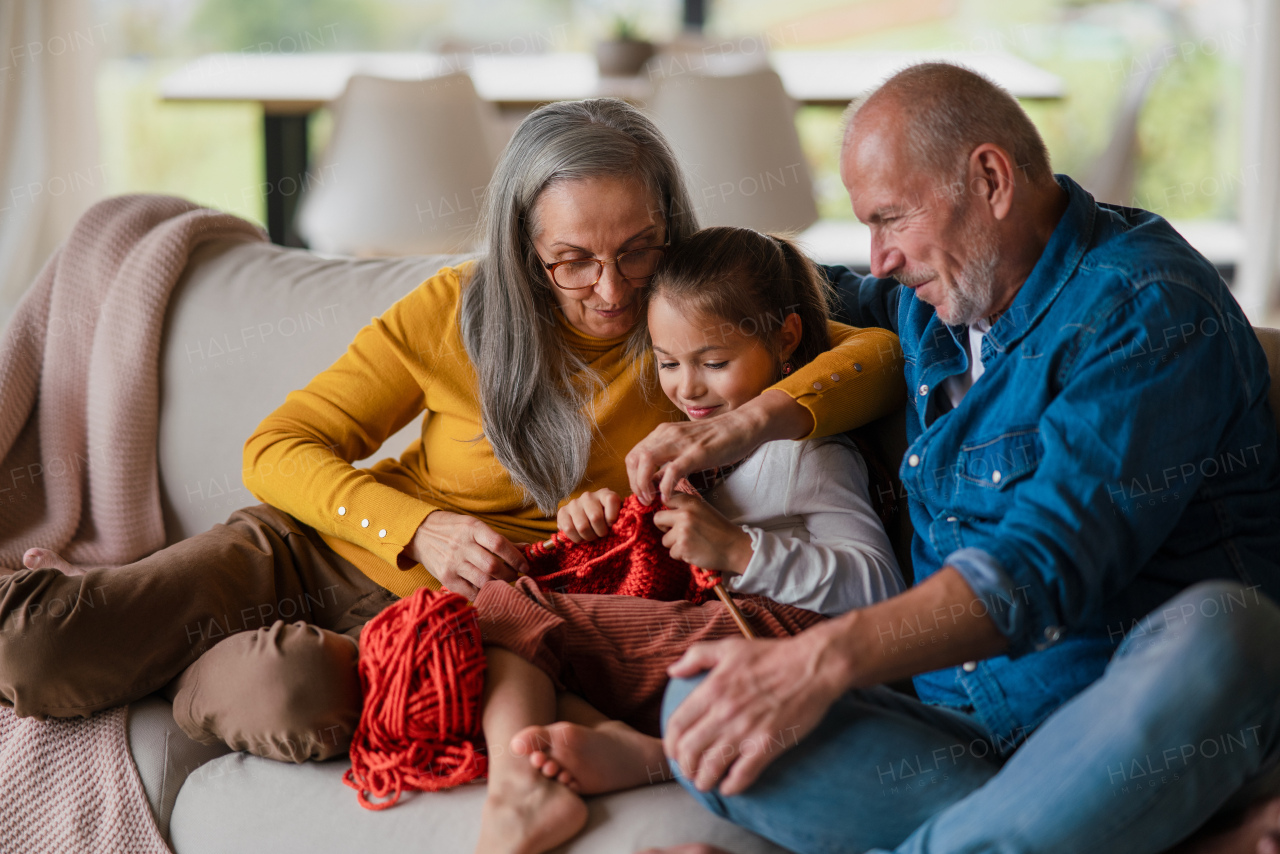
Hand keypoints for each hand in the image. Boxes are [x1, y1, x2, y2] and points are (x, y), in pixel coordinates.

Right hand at [402, 510, 526, 598]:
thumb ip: (499, 539)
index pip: (499, 544)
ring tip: (503, 583)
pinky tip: (488, 590)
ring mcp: (452, 563)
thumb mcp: (474, 526)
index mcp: (472, 529)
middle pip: (492, 566)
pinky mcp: (445, 577)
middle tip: (515, 576)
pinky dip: (482, 594)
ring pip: (483, 581)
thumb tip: (526, 548)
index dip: (516, 557)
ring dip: (498, 585)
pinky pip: (469, 592)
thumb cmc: (452, 529)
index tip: (525, 565)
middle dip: (509, 574)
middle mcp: (462, 545)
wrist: (419, 533)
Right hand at [557, 488, 621, 542]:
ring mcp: (574, 503)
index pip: (611, 500)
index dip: (613, 517)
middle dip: (600, 532)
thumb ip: (620, 519)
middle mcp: (589, 496)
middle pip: (595, 517)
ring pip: (582, 526)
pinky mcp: (562, 512)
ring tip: (591, 536)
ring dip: (588, 537)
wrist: (586, 521)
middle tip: (600, 534)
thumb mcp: (617, 517)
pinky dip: (576, 538)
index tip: (612, 525)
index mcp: (605, 494)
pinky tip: (581, 537)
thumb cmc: (605, 521)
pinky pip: (568, 529)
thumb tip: (621, 526)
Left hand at [626, 390, 813, 504]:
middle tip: (645, 500)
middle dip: (634, 483)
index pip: (633, 455)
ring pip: (646, 461)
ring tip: (652, 500)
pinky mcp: (697, 453)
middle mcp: (667, 434)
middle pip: (634, 459)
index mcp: (663, 432)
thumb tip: (655, 479)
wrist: (743, 425)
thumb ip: (669, 459)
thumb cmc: (717, 438)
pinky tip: (668, 498)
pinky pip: (672, 471)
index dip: (632, 477)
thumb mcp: (686, 446)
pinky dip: (665, 487)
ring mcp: (681, 442)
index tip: (642, 493)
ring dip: (643, 484)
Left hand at [652, 494, 752, 572]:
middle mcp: (685, 513)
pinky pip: (672, 553)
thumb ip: (685, 507)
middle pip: (657, 519)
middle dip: (664, 528)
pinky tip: (695, 552)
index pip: (666, 499)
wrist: (735, 547)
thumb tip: (663, 508)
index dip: (667, 511)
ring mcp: (682, 530)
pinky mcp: (682, 547)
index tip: (673, 518)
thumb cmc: (719, 530)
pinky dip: (682, 555)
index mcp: (691, 501)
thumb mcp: (703, 510)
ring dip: (675, 545)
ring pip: (664, 540)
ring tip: (692, 544)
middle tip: (677, 533)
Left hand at [663, 625, 849, 795]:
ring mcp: (746, 730)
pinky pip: (742, 775)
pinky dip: (731, 786)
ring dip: (703, 780)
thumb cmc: (772, 655)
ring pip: (711, 767)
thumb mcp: (729, 647)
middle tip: (689, 771)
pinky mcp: (768, 744)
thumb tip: (672, 670)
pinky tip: (729, 787)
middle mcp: (724, 712)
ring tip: (705, 783)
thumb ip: (696, 656)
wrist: (813, 665)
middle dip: (684, 767)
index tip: (674, 752)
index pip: (677, 725)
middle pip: (689, 750)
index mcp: (712, 689)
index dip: (670, 744)